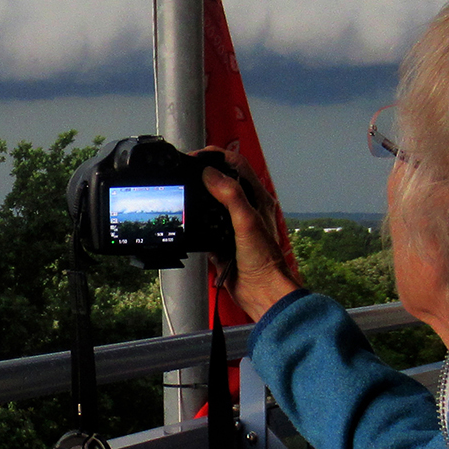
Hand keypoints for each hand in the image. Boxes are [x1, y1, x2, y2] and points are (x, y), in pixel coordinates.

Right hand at [199, 144, 297, 320]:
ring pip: (211, 202)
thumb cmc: (264, 259)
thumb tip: (209, 174)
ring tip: (184, 190)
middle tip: (185, 171)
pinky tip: (189, 220)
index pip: (236, 165)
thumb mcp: (246, 221)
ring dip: (199, 197)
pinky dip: (196, 222)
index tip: (195, 157)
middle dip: (204, 173)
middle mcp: (246, 208)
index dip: (216, 156)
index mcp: (257, 198)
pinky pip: (205, 226)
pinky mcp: (222, 240)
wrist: (262, 292)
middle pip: (222, 180)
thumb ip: (230, 195)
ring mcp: (233, 224)